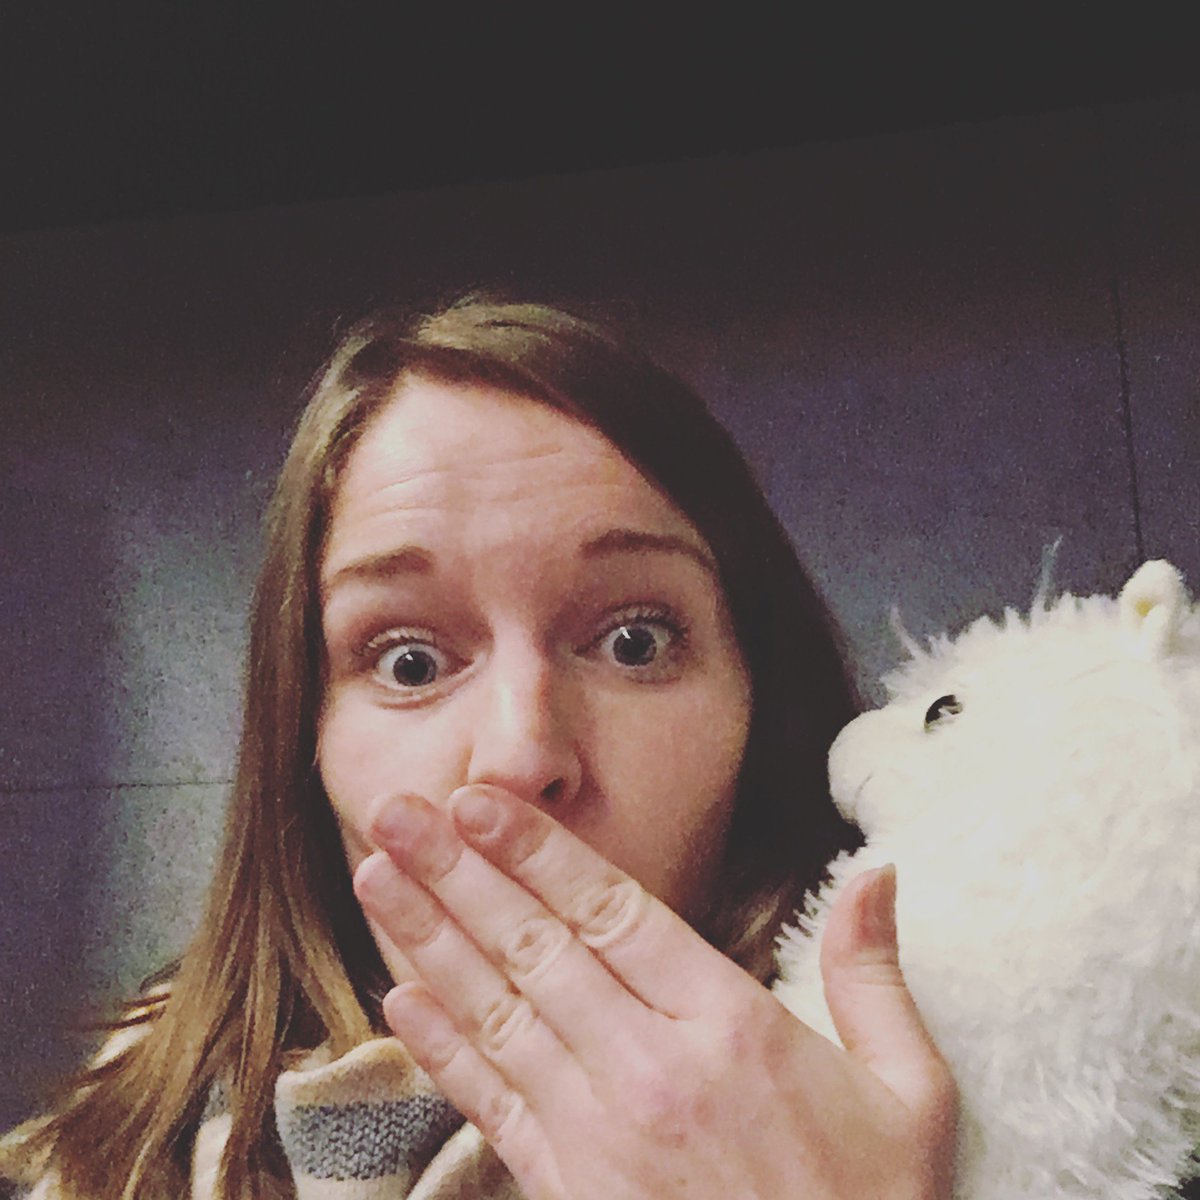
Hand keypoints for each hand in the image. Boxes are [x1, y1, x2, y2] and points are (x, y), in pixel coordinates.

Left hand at [353, 785, 956, 1199]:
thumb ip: (873, 975)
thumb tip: (877, 875)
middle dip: (459, 871)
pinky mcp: (571, 1192)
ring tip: (377, 876)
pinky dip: (440, 1047)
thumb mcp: (908, 1093)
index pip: (613, 913)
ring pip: (498, 1014)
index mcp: (732, 1028)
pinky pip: (491, 1104)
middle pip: (537, 949)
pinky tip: (398, 997)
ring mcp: (601, 1137)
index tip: (480, 801)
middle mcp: (652, 1071)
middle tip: (399, 811)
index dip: (538, 851)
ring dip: (430, 940)